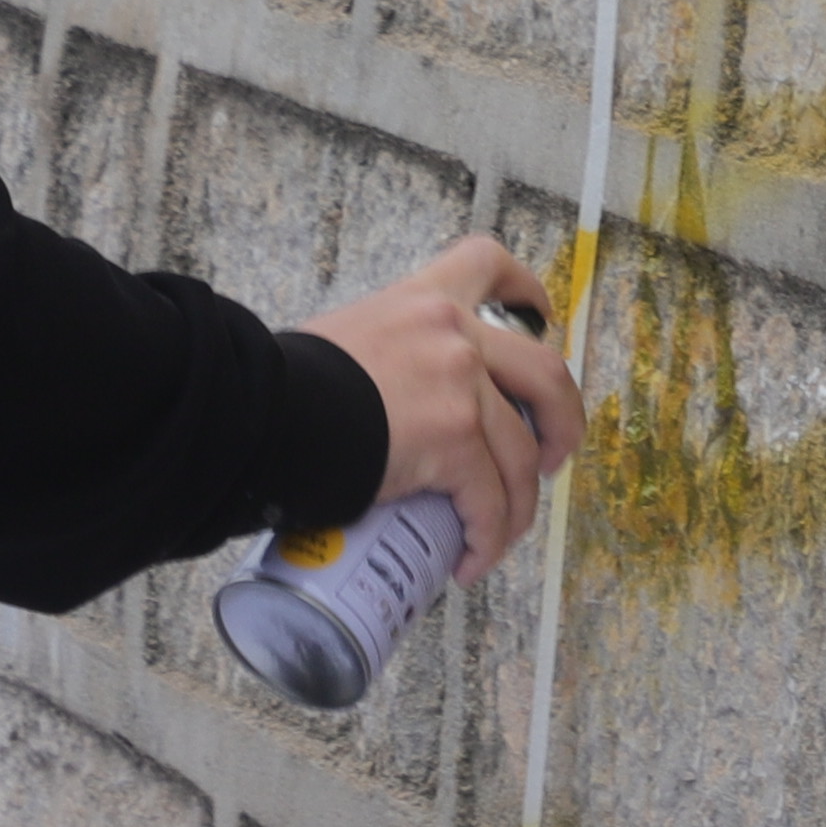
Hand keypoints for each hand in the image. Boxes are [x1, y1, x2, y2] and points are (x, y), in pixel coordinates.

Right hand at [303, 234, 582, 586]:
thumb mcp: (343, 341)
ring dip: (515, 507)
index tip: (539, 321)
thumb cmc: (285, 385)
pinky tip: (469, 562)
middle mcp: (453, 333)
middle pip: (544, 372)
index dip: (527, 293)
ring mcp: (461, 386)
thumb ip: (385, 355)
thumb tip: (384, 405)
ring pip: (520, 455)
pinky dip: (488, 538)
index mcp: (422, 298)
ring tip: (495, 538)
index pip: (488, 265)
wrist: (264, 411)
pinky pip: (490, 500)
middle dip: (562, 423)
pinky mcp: (456, 439)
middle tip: (549, 458)